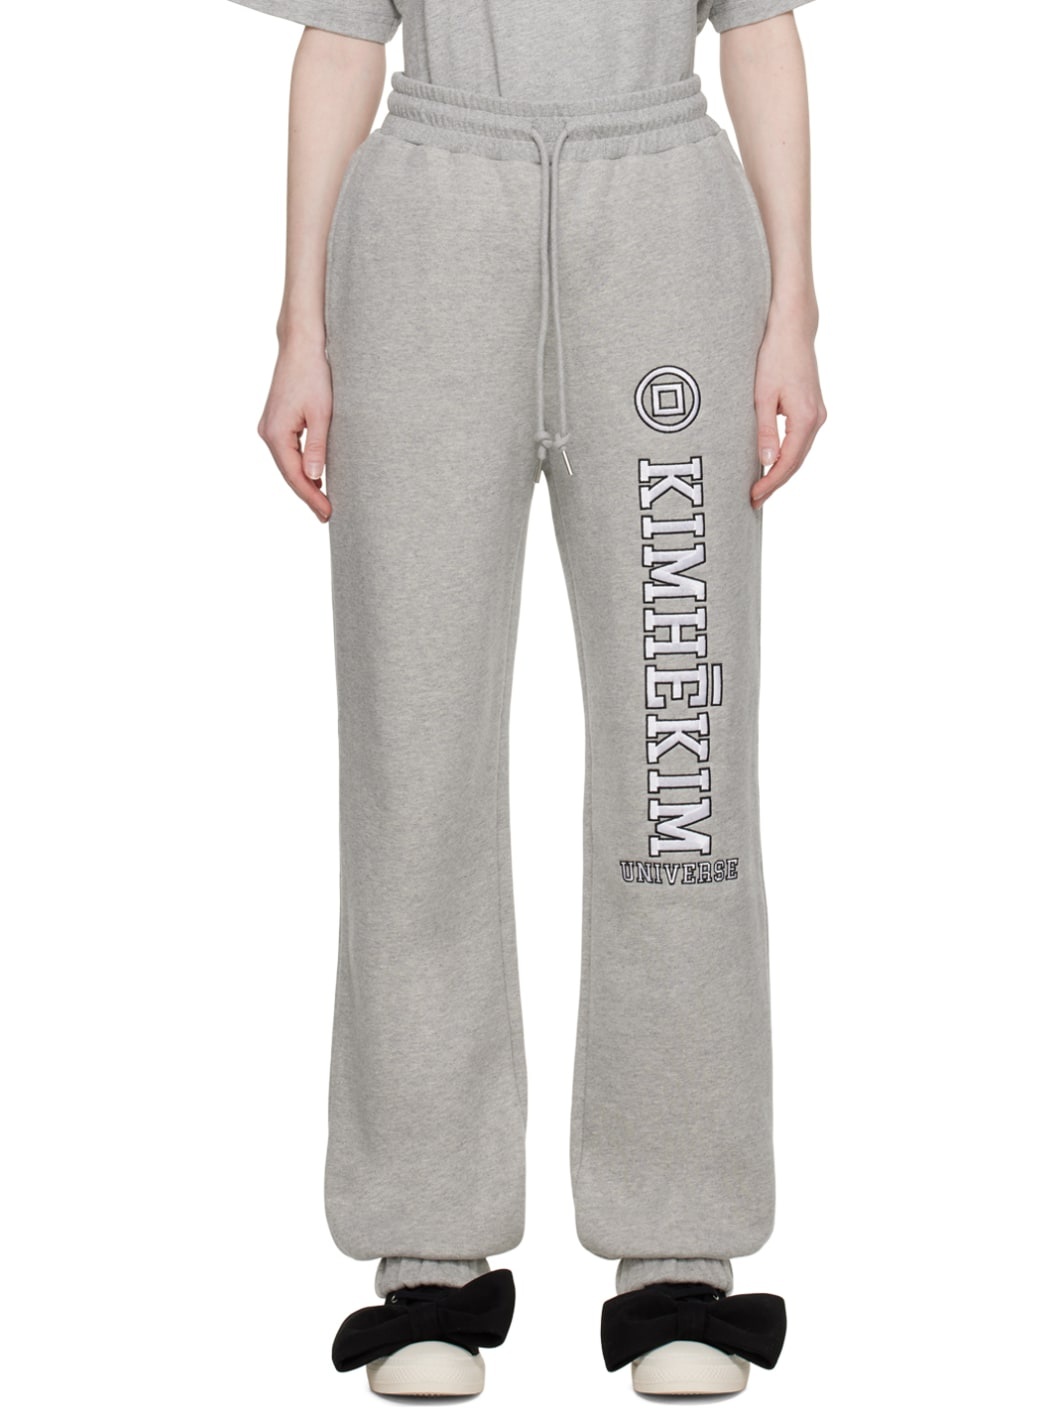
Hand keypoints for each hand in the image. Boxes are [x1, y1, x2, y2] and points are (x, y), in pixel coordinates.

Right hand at [258, 335, 333, 522]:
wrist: (301, 346)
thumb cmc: (314, 375)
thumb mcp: (322, 414)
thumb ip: (318, 447)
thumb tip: (313, 478)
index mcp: (276, 434)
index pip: (295, 476)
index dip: (311, 498)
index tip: (328, 514)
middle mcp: (267, 432)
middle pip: (288, 473)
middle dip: (308, 495)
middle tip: (327, 515)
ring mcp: (269, 427)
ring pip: (287, 464)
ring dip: (304, 483)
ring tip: (322, 503)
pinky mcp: (276, 421)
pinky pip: (287, 452)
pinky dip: (299, 467)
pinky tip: (314, 478)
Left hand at [751, 305, 825, 507]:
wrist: (792, 330)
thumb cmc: (774, 357)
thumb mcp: (762, 396)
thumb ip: (765, 431)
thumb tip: (766, 462)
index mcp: (806, 418)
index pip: (788, 462)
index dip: (771, 483)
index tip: (754, 497)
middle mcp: (817, 419)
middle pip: (796, 462)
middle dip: (775, 483)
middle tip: (754, 501)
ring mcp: (817, 414)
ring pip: (799, 453)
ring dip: (781, 471)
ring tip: (761, 488)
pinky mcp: (812, 408)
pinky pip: (800, 441)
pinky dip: (787, 456)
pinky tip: (772, 464)